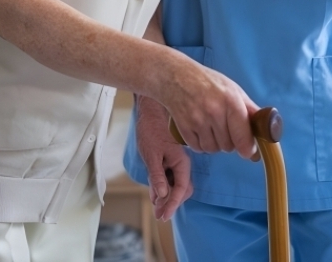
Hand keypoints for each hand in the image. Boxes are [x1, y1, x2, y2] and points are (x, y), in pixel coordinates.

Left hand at [135, 97, 193, 220]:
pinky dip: (163, 189)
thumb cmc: (151, 132)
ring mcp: (176, 163)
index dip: (173, 204)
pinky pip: (170, 180)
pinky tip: (155, 197)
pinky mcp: (169, 162)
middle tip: (159, 216)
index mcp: (182, 162)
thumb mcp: (152, 155)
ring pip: (176, 186)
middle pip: (182, 190)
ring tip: (156, 210)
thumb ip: (158, 176)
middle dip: (171, 204)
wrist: (149, 115)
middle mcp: (182, 164)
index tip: (164, 216)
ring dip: (167, 198)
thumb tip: (163, 195)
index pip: (181, 189)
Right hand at [155, 54, 257, 160]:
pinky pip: (198, 148)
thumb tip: (265, 133)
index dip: (248, 148)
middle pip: (228, 146)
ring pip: (213, 149)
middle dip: (229, 141)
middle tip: (224, 127)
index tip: (249, 151)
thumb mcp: (233, 89)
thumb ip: (250, 111)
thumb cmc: (208, 82)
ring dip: (214, 143)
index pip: (244, 137)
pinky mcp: (183, 127)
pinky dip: (200, 143)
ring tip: (210, 126)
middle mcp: (214, 112)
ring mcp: (197, 120)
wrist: (175, 76)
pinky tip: (199, 129)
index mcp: (231, 101)